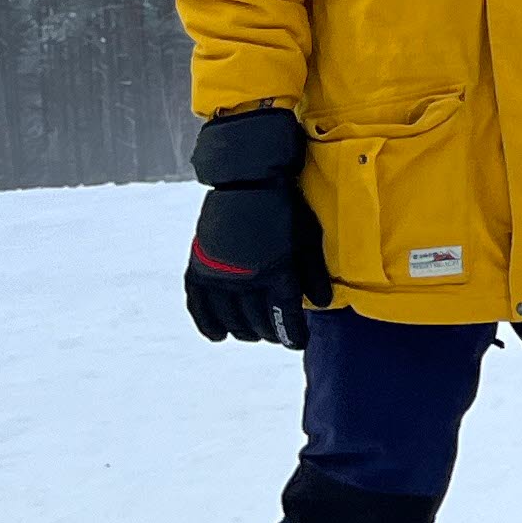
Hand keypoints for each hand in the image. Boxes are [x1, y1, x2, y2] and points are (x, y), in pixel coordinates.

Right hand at [185, 108, 326, 347]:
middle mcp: (246, 280)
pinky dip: (208, 324)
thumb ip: (315, 273)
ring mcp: (219, 276)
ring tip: (254, 333)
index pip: (285, 319)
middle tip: (277, 333)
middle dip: (271, 332)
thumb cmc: (284, 209)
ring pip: (231, 320)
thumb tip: (323, 303)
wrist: (247, 181)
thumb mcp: (308, 238)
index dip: (292, 335)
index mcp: (276, 273)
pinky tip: (219, 335)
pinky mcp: (199, 270)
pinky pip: (199, 308)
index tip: (298, 341)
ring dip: (245, 331)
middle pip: (258, 323)